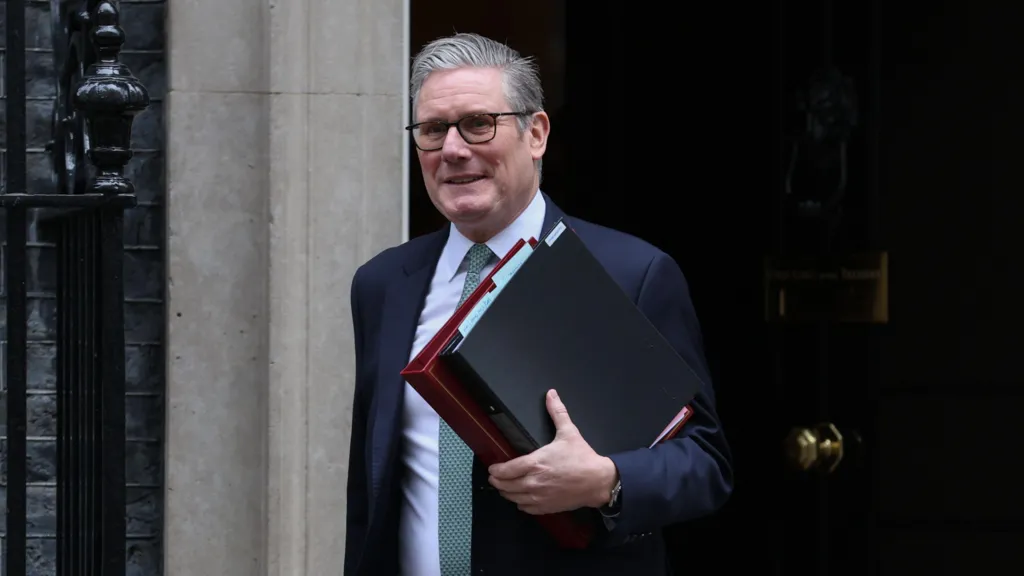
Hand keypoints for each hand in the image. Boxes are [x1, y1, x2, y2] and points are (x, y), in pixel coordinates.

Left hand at [487, 389, 618, 514]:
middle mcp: (533, 482)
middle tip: (495, 477)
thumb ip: (557, 412)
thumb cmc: (582, 457)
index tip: (493, 468)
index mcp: (535, 463)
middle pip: (505, 486)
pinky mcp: (546, 507)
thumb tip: (551, 394)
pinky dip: (520, 503)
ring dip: (506, 492)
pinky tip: (520, 498)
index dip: (496, 470)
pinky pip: (525, 508)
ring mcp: (539, 497)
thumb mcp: (569, 432)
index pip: (506, 470)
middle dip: (497, 481)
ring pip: (513, 498)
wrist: (598, 481)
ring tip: (504, 487)